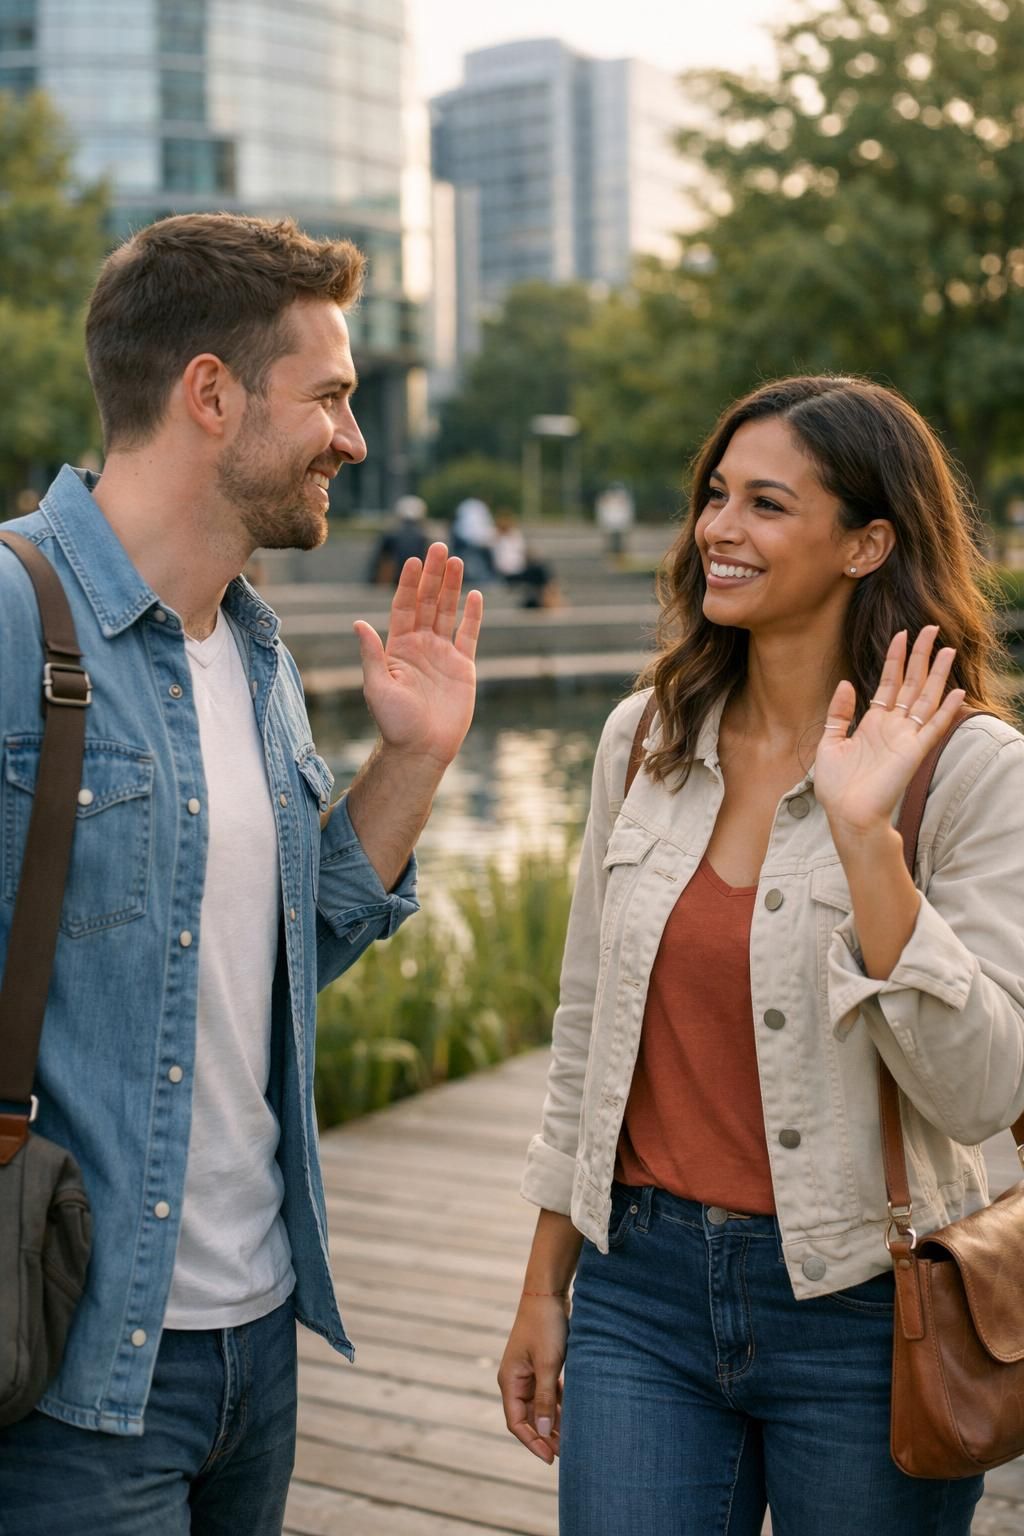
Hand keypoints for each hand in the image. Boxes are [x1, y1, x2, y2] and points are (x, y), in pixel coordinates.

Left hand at [353, 544, 482, 766]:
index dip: (409, 584)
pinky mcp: (463, 668)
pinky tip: (476, 595)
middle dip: (433, 575)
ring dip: (452, 587)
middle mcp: (421, 646)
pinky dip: (473, 616)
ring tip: (457, 560)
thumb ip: (372, 654)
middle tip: (439, 547)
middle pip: (428, 603)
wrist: (421, 749)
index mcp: (398, 648)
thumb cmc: (395, 722)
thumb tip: (358, 623)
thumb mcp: (377, 687)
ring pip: (449, 613)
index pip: (404, 607)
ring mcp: (443, 655)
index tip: (414, 560)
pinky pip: (469, 636)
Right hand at [497, 1296, 568, 1464]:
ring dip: (554, 1422)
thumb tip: (545, 1433)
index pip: (517, 1422)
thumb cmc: (545, 1325)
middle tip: (567, 1454)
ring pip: (540, 1406)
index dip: (533, 1442)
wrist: (548, 1292)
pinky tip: (574, 1415)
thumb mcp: (548, 1364)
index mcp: (510, 1381)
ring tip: (573, 1439)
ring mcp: (528, 1372)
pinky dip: (559, 1404)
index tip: (551, 1458)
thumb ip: (546, 1399)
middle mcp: (516, 1379)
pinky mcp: (541, 1364)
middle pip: (529, 1417)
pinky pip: (548, 1392)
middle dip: (546, 1436)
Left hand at [815, 626, 964, 842]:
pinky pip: (934, 727)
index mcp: (873, 722)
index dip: (895, 658)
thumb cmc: (837, 786)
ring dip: (937, 674)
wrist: (846, 814)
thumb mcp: (830, 742)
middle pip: (911, 683)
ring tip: (948, 649)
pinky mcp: (914, 752)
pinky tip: (956, 691)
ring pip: (926, 698)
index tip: (901, 633)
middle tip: (931, 628)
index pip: (889, 682)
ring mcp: (906, 737)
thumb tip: (846, 682)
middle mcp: (893, 726)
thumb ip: (839, 713)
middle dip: (920, 655)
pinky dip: (945, 710)